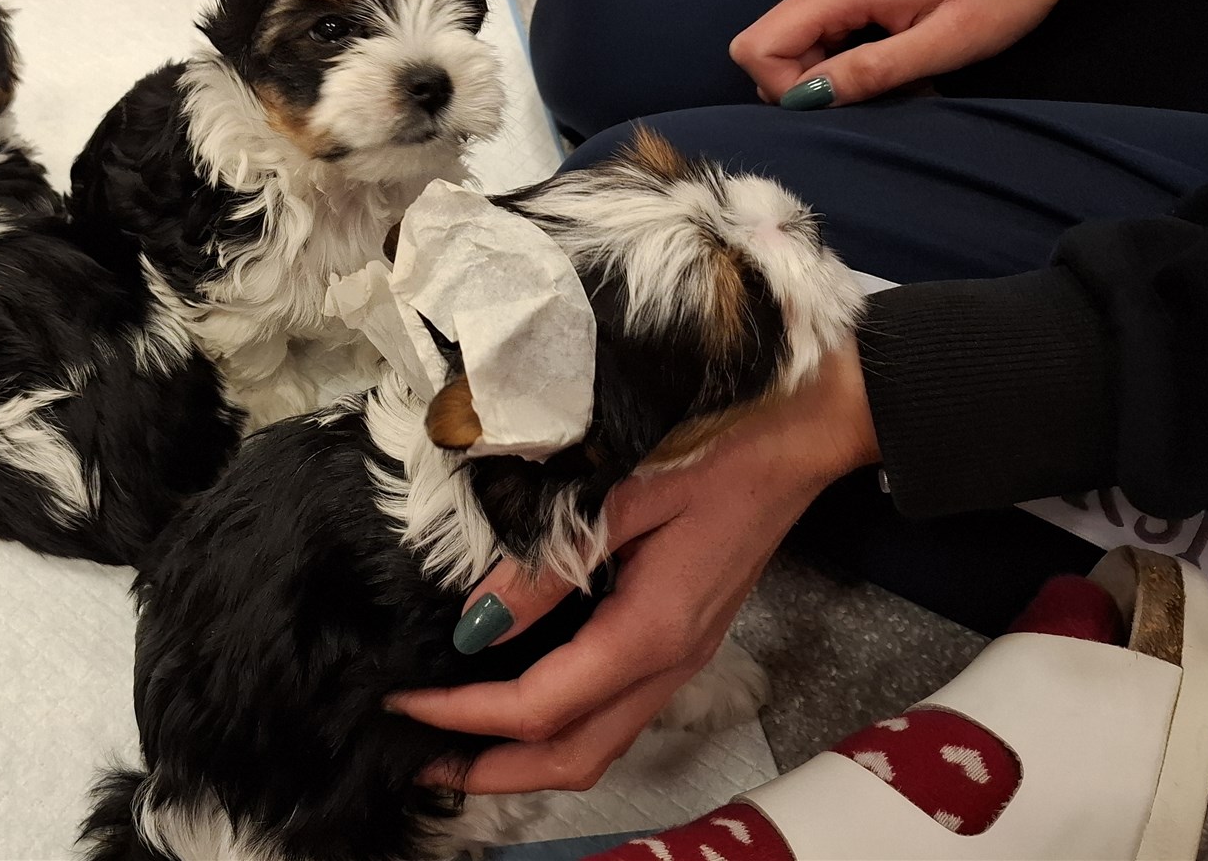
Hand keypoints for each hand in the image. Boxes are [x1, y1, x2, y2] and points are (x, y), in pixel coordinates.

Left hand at [389, 342, 877, 793]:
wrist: (804, 436)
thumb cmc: (721, 450)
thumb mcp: (624, 492)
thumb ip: (548, 564)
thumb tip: (477, 622)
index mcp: (651, 633)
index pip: (541, 707)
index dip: (464, 715)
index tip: (402, 702)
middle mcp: (667, 663)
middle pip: (573, 757)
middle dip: (490, 771)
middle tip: (418, 758)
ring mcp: (679, 658)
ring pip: (597, 744)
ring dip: (524, 757)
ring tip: (456, 742)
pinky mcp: (680, 640)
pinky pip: (613, 711)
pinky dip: (558, 725)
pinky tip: (517, 699)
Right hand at [731, 0, 1060, 108]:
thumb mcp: (946, 42)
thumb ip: (872, 70)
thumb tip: (806, 100)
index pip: (757, 47)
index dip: (785, 89)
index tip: (844, 98)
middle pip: (772, 50)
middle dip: (818, 85)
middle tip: (886, 84)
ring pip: (794, 47)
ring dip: (837, 73)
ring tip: (898, 66)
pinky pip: (815, 33)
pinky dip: (845, 56)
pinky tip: (892, 49)